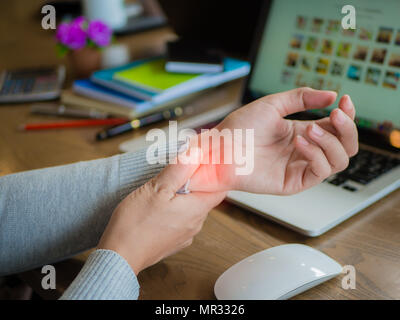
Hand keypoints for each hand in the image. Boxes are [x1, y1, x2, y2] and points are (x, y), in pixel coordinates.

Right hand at [97, 150, 225, 274]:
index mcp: (196, 209)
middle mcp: (195, 224)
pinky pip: (180, 221)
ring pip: (190, 209)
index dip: (213, 174)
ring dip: (181, 197)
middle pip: (204, 197)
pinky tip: (157, 207)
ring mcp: (184, 235)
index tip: (202, 163)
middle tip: (177, 172)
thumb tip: (195, 154)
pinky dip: (174, 211)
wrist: (119, 257)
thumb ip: (179, 170)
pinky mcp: (172, 242)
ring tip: (163, 189)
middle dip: (194, 183)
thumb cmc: (135, 225)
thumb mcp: (156, 189)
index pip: (220, 189)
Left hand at [189, 87, 357, 194]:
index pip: (337, 127)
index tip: (345, 100)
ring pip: (339, 160)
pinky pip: (320, 172)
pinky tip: (300, 143)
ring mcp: (300, 167)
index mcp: (302, 133)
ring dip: (330, 142)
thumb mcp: (272, 105)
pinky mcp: (293, 182)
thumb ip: (302, 98)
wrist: (221, 148)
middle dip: (347, 129)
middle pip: (345, 146)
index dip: (347, 115)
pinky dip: (316, 155)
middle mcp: (305, 151)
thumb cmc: (240, 128)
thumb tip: (332, 95)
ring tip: (309, 130)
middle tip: (336, 115)